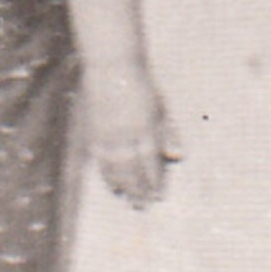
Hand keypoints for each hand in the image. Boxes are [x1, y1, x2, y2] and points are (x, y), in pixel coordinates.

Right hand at [82, 62, 176, 206]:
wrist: (111, 66)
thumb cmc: (141, 84)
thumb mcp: (161, 106)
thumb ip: (168, 131)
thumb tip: (177, 156)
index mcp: (144, 127)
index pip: (150, 162)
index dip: (155, 181)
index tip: (159, 196)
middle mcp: (124, 134)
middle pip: (132, 170)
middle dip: (139, 190)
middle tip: (143, 206)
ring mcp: (106, 134)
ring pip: (114, 168)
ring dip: (122, 187)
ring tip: (128, 200)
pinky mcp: (93, 131)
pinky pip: (100, 159)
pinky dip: (106, 175)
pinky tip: (111, 185)